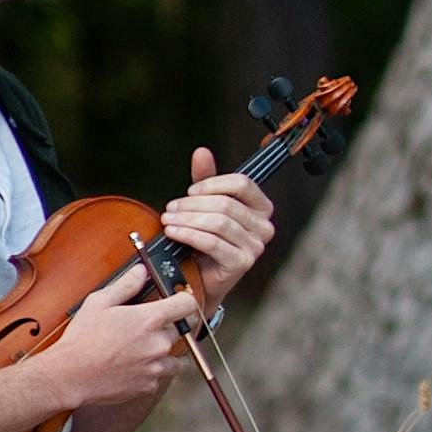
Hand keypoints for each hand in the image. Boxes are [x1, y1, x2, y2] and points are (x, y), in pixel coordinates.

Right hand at [51, 260, 199, 415]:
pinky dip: (153, 372)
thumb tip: (140, 272)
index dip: (184, 300)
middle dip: (169, 327)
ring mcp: (156, 366)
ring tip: (146, 350)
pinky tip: (136, 366)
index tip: (178, 302)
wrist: (70, 376)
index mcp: (150, 319)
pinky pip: (162, 376)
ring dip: (167, 353)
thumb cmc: (81, 340)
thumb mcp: (99, 303)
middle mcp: (159, 343)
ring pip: (178, 358)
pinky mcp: (150, 386)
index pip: (188, 304)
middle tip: (149, 328)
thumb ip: (125, 285)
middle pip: (182, 330)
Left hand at [159, 147, 275, 297]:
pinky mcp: (242, 263)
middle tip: (170, 208)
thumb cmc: (205, 242)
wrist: (200, 279)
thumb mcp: (205, 205)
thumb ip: (206, 179)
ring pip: (218, 222)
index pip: (242, 184)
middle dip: (192, 204)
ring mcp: (255, 247)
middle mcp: (264, 227)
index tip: (190, 190)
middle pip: (226, 204)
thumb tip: (202, 152)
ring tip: (167, 220)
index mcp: (261, 208)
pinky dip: (188, 235)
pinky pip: (212, 242)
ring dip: (187, 219)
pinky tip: (173, 233)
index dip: (212, 184)